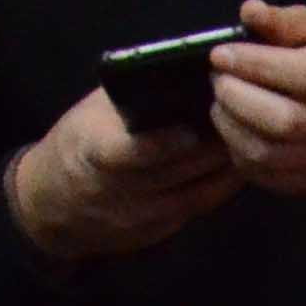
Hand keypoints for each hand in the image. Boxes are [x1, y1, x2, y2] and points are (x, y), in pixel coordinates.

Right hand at [5, 86, 239, 262]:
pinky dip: (222, 185)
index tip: (191, 129)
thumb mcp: (89, 115)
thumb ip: (126, 100)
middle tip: (247, 120)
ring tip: (253, 137)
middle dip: (212, 146)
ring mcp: (140, 216)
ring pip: (196, 192)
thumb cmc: (76, 144)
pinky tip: (242, 163)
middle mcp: (118, 190)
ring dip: (226, 166)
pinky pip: (199, 206)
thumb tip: (177, 73)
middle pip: (175, 172)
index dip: (161, 144)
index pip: (127, 153)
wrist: (53, 204)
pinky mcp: (159, 232)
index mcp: (92, 152)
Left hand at [210, 0, 305, 195]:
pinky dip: (236, 148)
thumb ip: (280, 20)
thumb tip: (250, 11)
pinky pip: (261, 172)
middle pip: (285, 121)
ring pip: (267, 152)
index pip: (304, 75)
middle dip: (237, 98)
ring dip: (230, 125)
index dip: (256, 65)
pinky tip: (234, 125)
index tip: (220, 54)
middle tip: (217, 80)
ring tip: (220, 101)